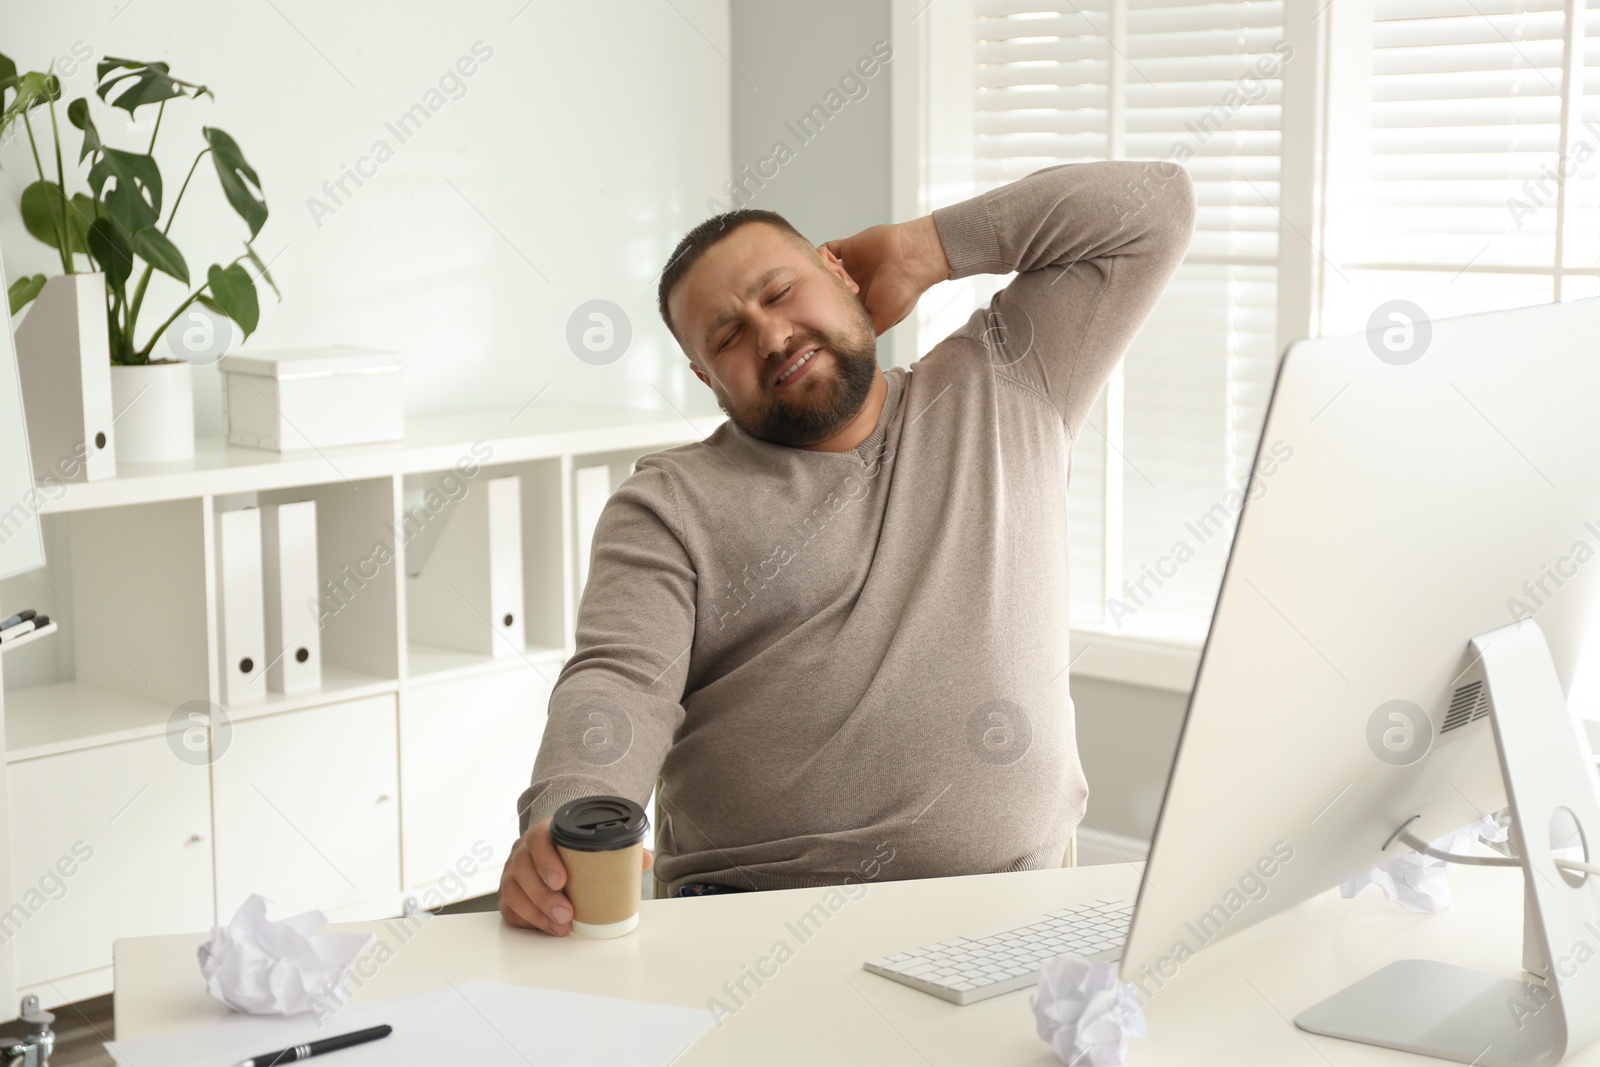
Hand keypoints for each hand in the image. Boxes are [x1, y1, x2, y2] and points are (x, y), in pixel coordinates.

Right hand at [499, 816, 655, 934]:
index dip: (546, 860)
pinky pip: (511, 910)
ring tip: (561, 926)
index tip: (562, 880)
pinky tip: (549, 929)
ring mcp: (513, 873)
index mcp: (543, 834)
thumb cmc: (573, 851)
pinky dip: (530, 922)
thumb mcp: (591, 843)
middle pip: (523, 871)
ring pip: (514, 893)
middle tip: (567, 913)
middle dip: (544, 896)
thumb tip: (644, 859)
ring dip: (537, 913)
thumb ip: (619, 850)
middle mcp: (522, 852)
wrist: (552, 850)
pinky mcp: (509, 895)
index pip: (538, 841)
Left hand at [822, 215, 949, 335]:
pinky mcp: (850, 248)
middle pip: (830, 289)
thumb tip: (855, 343)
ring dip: (825, 272)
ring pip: (827, 270)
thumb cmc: (903, 289)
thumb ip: (869, 330)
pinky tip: (827, 259)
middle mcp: (858, 283)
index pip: (840, 306)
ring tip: (836, 275)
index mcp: (865, 300)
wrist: (911, 257)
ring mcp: (853, 266)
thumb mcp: (885, 319)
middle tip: (834, 290)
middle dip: (827, 290)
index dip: (833, 309)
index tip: (829, 309)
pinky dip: (823, 253)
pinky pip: (827, 250)